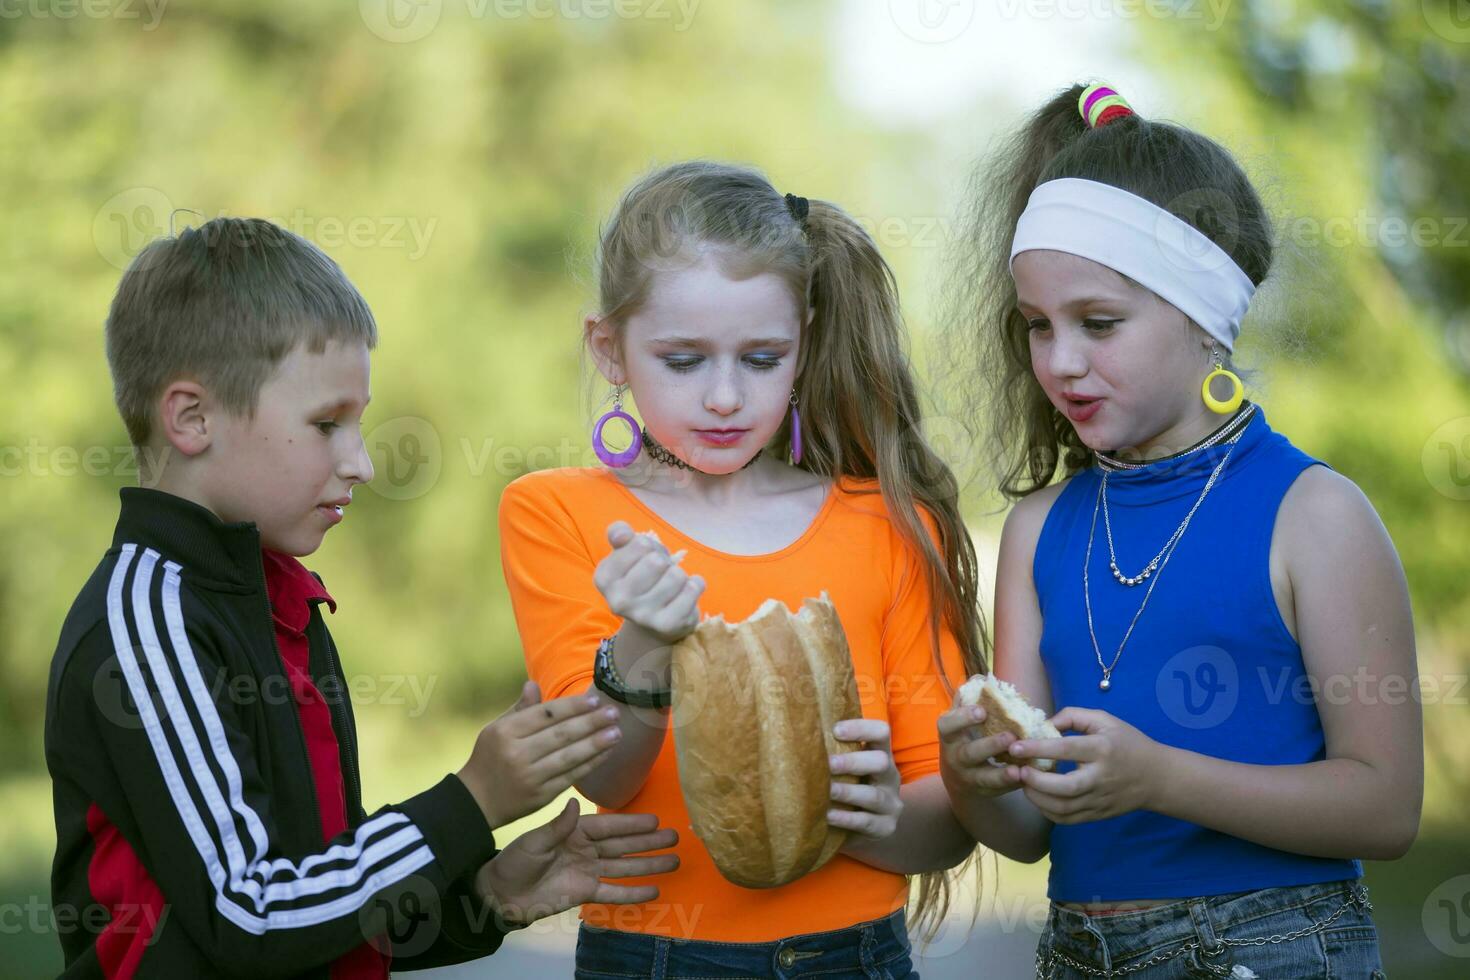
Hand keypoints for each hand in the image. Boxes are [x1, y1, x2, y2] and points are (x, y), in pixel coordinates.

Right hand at [457, 681, 622, 828]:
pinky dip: (590, 764)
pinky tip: (605, 753)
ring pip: (569, 756)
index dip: (572, 707)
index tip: (594, 700)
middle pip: (561, 734)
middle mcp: (517, 753)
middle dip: (591, 722)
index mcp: (505, 731)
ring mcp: (530, 776)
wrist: (475, 802)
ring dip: (596, 744)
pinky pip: (570, 776)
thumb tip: (533, 684)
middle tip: (614, 713)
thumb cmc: (489, 758)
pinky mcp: (540, 796)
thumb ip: (519, 709)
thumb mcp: (496, 729)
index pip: (546, 715)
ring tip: (617, 733)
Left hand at [474, 798, 679, 925]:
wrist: (501, 895)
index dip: (632, 824)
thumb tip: (575, 803)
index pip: (609, 826)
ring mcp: (589, 872)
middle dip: (649, 842)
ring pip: (625, 867)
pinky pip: (614, 893)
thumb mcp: (534, 841)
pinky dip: (634, 893)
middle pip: (624, 845)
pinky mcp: (586, 894)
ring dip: (649, 865)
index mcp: (575, 831)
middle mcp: (587, 850)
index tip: (655, 820)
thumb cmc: (514, 862)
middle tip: (675, 837)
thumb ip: (558, 826)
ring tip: (674, 861)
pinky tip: (654, 891)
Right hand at [594, 522, 704, 644]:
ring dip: (679, 575)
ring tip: (671, 586)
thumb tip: (622, 534)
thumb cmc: (641, 578)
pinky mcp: (668, 625)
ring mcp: (643, 616)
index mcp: (604, 578)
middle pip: (657, 561)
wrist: (652, 625)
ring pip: (676, 576)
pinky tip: (685, 593)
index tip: (643, 559)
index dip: (648, 547)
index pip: (640, 544)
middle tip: (659, 574)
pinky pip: (693, 589)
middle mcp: (619, 601)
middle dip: (664, 562)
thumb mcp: (626, 553)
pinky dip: (696, 585)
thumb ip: (619, 534)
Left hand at [828, 719, 902, 841]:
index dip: (861, 728)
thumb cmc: (848, 787)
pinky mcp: (885, 827)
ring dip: (847, 792)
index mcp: (882, 755)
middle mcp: (890, 777)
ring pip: (873, 795)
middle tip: (828, 765)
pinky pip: (866, 822)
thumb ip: (834, 753)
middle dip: (852, 762)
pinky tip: (828, 816)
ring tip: (826, 791)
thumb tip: (797, 737)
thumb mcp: (847, 769)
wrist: (861, 827)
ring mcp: (891, 804)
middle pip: (881, 761)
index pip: (881, 732)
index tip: (835, 730)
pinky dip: (845, 818)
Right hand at [937, 702, 1023, 799]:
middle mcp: (955, 757)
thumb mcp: (960, 720)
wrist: (957, 775)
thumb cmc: (964, 736)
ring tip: (1019, 769)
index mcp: (949, 735)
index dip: (963, 718)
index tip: (982, 711)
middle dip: (989, 746)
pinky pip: (999, 790)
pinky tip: (1026, 777)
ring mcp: (968, 777)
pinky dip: (1013, 785)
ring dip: (1001, 774)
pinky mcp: (983, 792)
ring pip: (984, 778)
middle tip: (1010, 737)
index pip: (948, 725)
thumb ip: (968, 699)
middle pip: (969, 753)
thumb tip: (980, 678)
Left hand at [1006, 707, 1162, 823]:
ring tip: (1024, 783)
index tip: (1015, 746)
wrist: (1157, 777)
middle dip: (1035, 781)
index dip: (1037, 748)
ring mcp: (1099, 800)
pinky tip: (1038, 798)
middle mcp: (1100, 778)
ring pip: (1063, 808)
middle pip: (1064, 787)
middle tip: (1018, 770)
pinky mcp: (1098, 815)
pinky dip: (1047, 812)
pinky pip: (1068, 820)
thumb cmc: (1127, 743)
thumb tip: (1044, 724)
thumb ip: (1073, 716)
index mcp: (1102, 749)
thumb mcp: (1105, 720)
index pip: (1066, 749)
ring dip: (1037, 798)